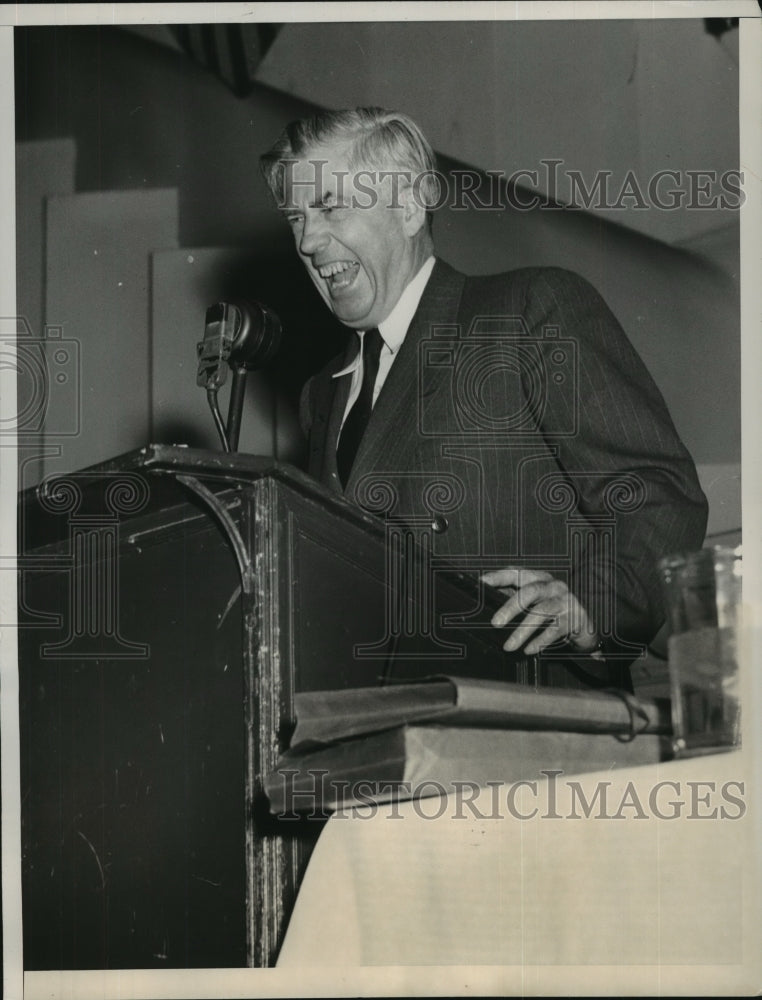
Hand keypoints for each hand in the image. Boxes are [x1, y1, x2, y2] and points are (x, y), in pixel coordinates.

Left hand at [480, 567, 598, 655]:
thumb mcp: (534, 601)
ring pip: (542, 612)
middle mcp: (553, 586)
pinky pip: (555, 630)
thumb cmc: (552, 611)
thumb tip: (486, 600)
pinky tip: (528, 650)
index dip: (499, 576)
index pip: (517, 573)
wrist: (584, 626)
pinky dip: (540, 641)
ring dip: (523, 631)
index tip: (482, 582)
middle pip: (530, 591)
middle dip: (511, 607)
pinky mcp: (575, 618)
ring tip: (508, 646)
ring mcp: (565, 601)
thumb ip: (514, 597)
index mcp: (539, 578)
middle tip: (495, 623)